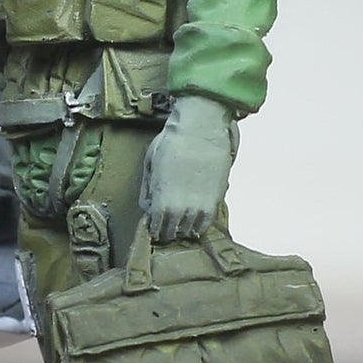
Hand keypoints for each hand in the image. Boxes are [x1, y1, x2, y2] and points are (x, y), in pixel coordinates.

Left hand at [140, 95, 236, 240]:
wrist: (202, 129)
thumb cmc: (173, 142)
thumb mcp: (150, 164)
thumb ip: (147, 190)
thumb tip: (148, 207)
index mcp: (161, 202)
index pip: (155, 228)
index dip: (153, 228)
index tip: (153, 227)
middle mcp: (181, 210)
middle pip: (172, 232)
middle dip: (166, 231)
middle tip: (165, 228)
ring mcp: (200, 207)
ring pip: (189, 230)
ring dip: (182, 228)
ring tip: (179, 224)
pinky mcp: (215, 200)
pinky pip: (206, 223)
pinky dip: (198, 224)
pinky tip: (194, 220)